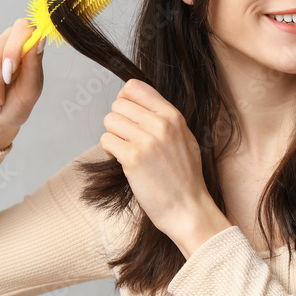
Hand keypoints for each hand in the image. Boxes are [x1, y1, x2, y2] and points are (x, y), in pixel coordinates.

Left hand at [99, 79, 225, 245]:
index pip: (135, 87)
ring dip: (113, 137)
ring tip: (126, 151)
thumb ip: (164, 119)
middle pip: (118, 104)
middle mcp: (160, 124)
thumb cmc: (185, 177)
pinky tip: (123, 162)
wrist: (188, 208)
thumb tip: (137, 105)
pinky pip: (106, 141)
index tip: (127, 115)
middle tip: (128, 139)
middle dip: (118, 122)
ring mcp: (146, 141)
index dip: (124, 99)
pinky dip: (110, 152)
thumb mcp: (185, 138)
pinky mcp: (133, 159)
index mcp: (173, 116)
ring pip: (110, 121)